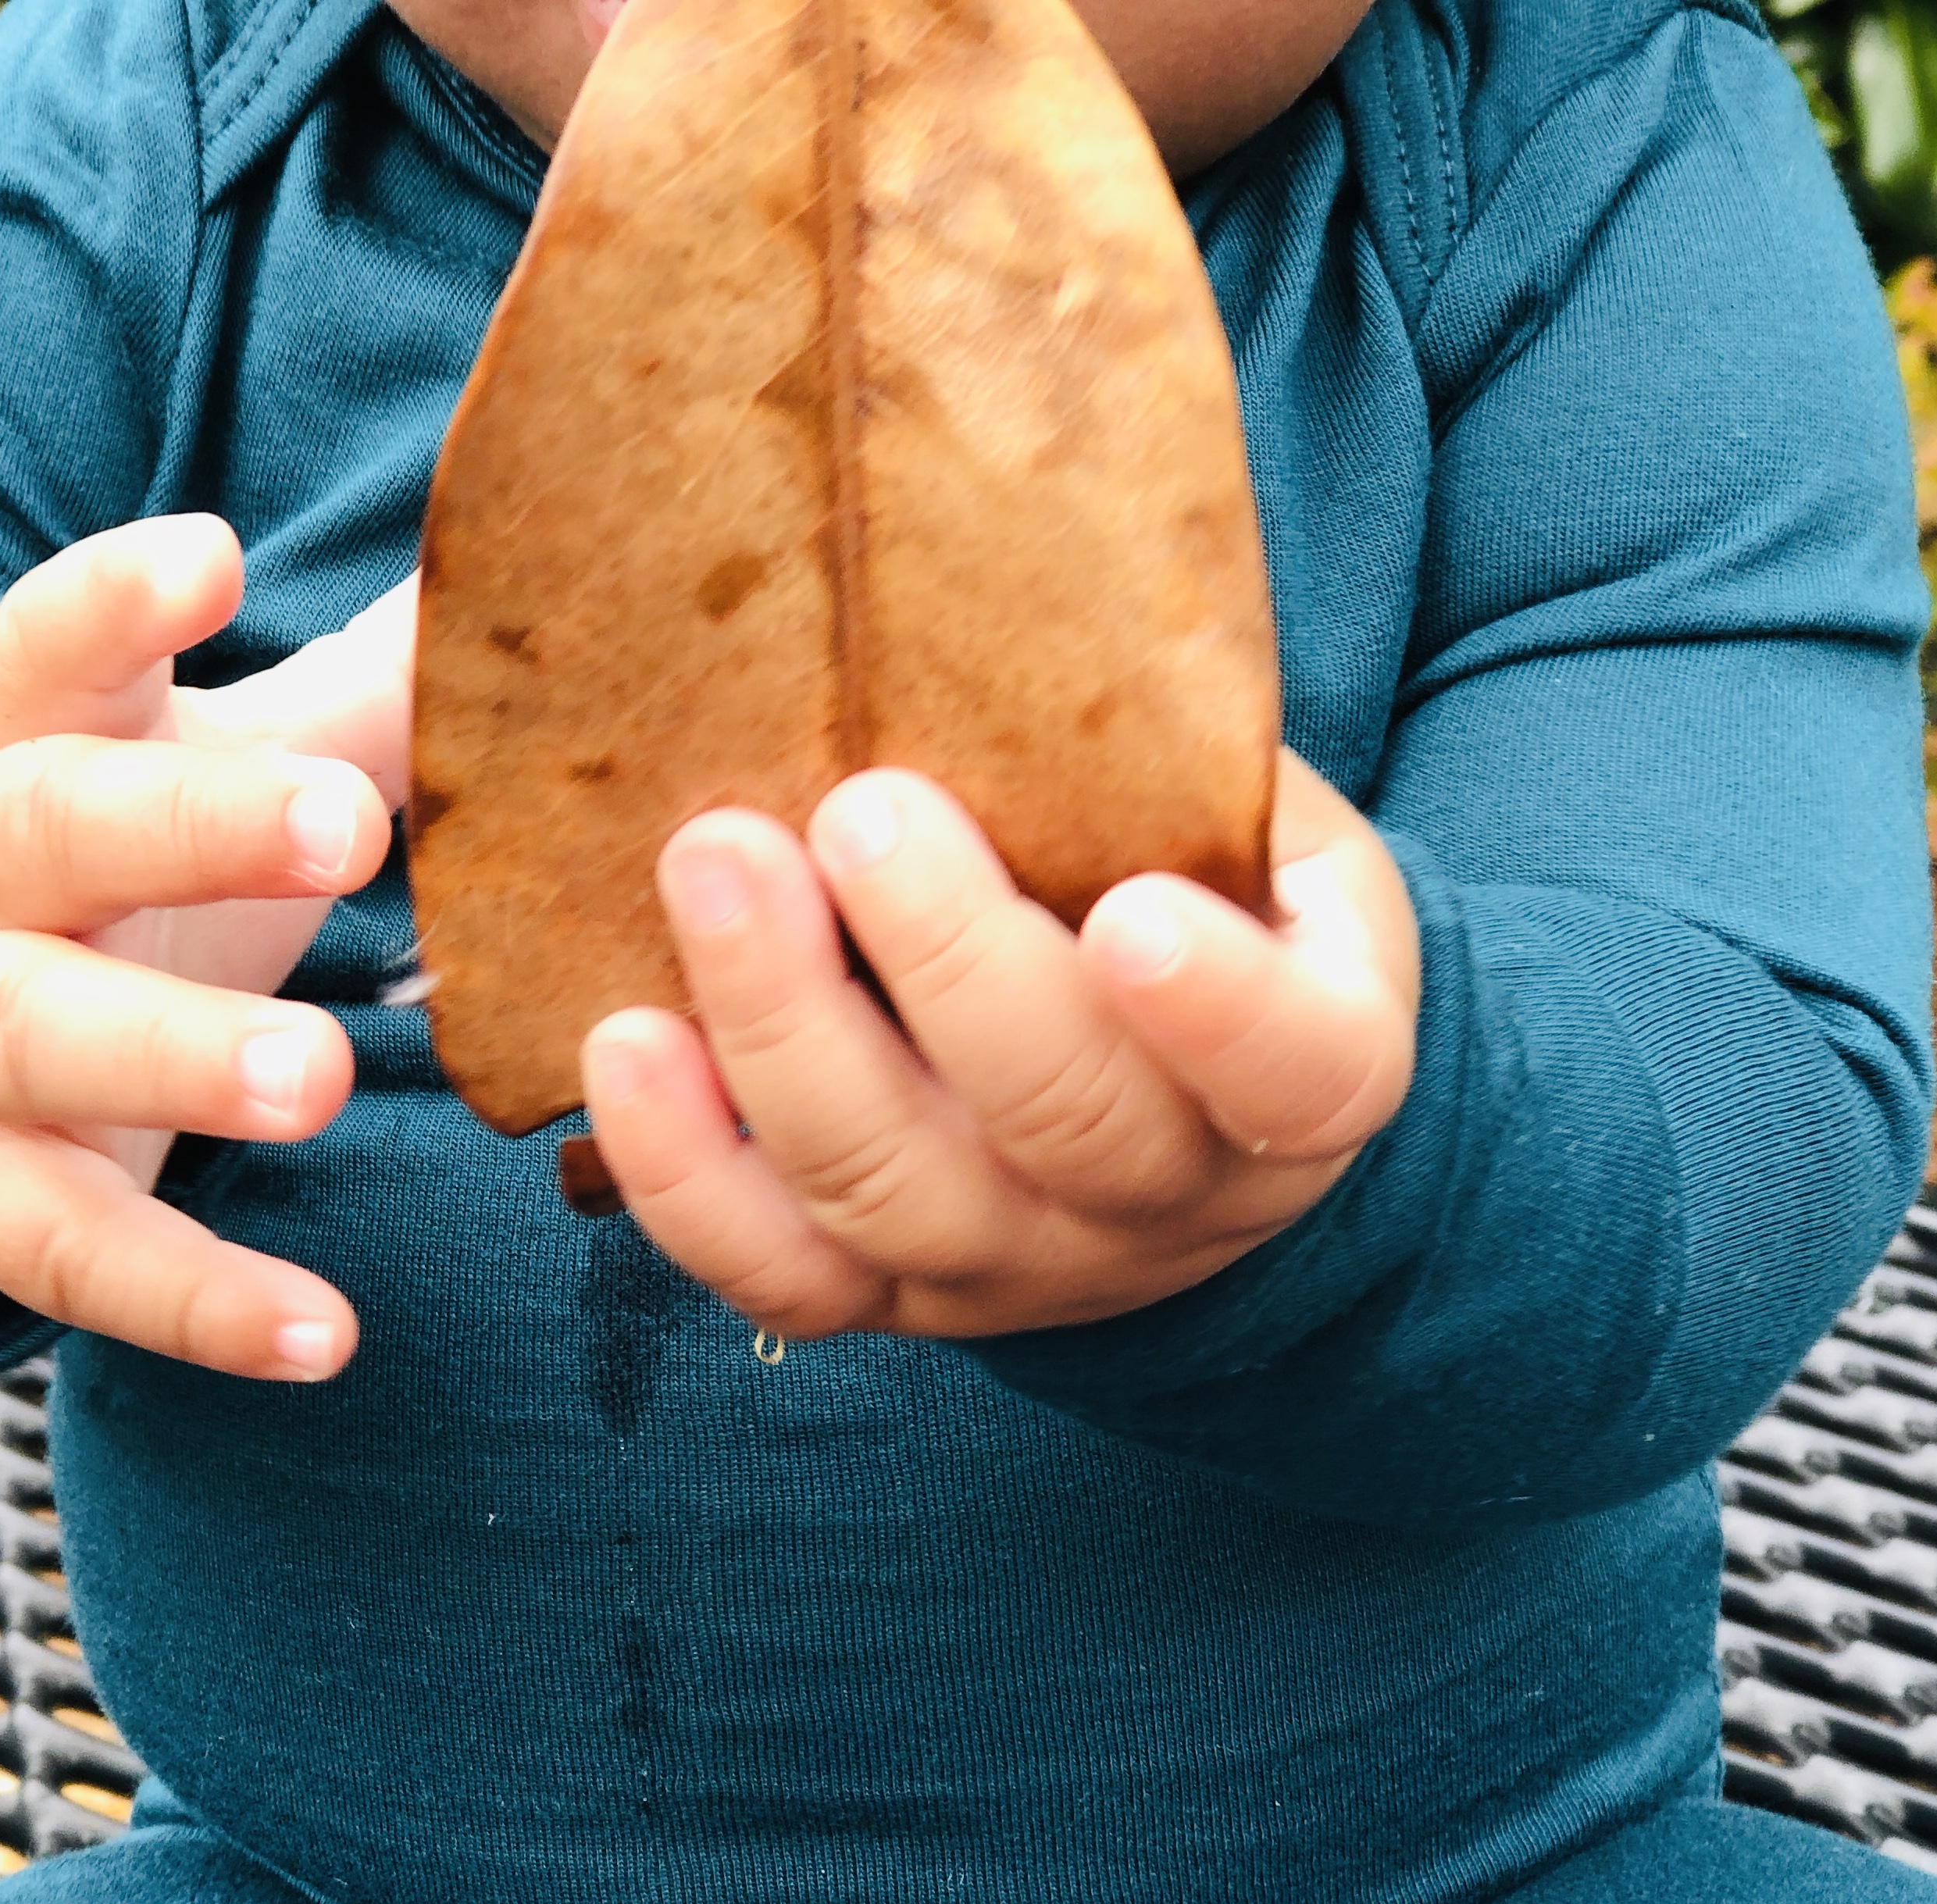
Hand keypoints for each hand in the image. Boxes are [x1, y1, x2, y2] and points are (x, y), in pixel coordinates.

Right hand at [0, 514, 411, 1380]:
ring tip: (314, 1085)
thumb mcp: (196, 767)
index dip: (115, 603)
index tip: (213, 557)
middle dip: (192, 825)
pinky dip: (198, 1304)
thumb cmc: (108, 867)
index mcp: (35, 747)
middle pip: (54, 831)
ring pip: (49, 1038)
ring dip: (178, 1058)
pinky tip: (323, 1338)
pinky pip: (83, 1256)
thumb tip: (522, 590)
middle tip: (346, 829)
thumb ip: (359, 698)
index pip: (48, 649)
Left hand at [579, 749, 1419, 1341]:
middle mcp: (1167, 1200)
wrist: (1176, 1094)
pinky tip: (626, 1039)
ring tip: (709, 864)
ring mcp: (1017, 1265)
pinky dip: (681, 1168)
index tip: (1130, 915)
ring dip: (782, 1031)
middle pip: (1060, 1122)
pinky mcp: (881, 1292)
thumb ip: (1169, 758)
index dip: (1217, 1013)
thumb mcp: (1252, 818)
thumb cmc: (1208, 898)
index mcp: (1310, 1073)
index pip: (1291, 1074)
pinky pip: (771, 1269)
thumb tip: (1000, 579)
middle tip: (857, 808)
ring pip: (888, 1192)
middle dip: (944, 962)